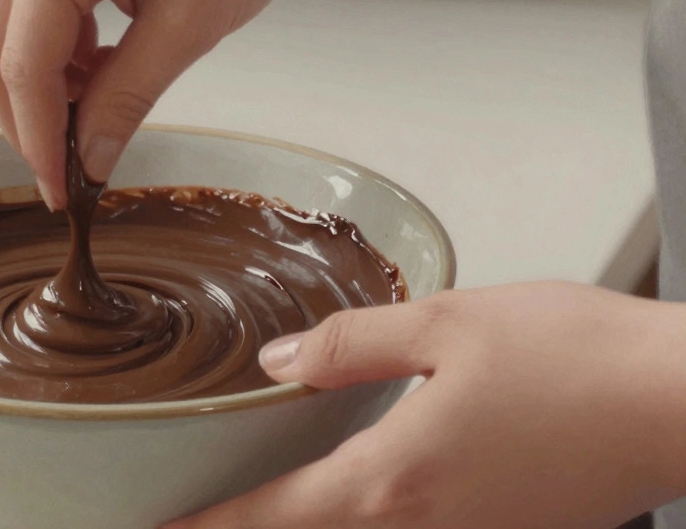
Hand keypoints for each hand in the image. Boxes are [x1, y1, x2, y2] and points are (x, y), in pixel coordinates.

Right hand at [0, 0, 348, 207]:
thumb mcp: (186, 28)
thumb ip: (125, 100)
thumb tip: (88, 162)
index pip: (24, 66)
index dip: (40, 141)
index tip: (62, 192)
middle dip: (30, 120)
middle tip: (70, 172)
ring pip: (2, 34)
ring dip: (42, 87)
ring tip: (98, 115)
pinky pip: (24, 9)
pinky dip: (53, 54)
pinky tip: (100, 71)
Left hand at [166, 282, 685, 528]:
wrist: (685, 404)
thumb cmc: (581, 360)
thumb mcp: (448, 324)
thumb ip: (351, 344)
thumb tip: (278, 363)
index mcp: (394, 481)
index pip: (271, 518)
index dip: (206, 528)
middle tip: (195, 517)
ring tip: (264, 503)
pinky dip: (364, 525)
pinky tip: (355, 491)